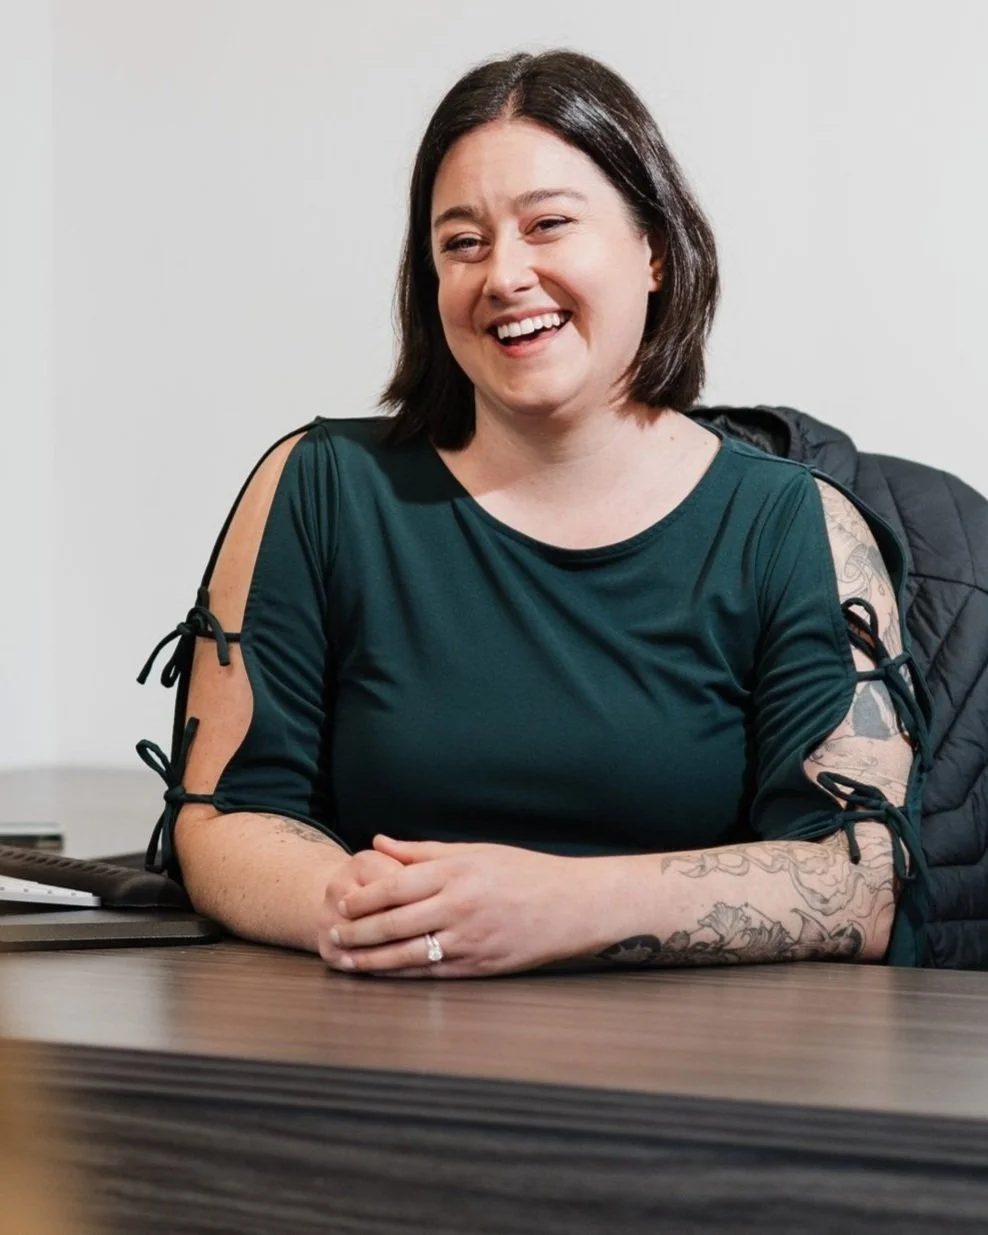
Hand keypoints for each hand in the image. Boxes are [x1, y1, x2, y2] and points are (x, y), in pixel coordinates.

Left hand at [323, 835, 600, 978]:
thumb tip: (379, 842)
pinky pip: (433, 974)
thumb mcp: (475, 851)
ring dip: (372, 960)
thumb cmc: (524, 872)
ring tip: (346, 962)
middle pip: (395, 923)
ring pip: (408, 954)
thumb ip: (423, 851)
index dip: (364, 899)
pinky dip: (403, 975)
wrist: (572, 905)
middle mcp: (460, 906)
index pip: (396, 886)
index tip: (342, 904)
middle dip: (358, 933)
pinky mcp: (480, 966)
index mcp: (457, 873)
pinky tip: (383, 974)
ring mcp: (470, 940)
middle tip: (333, 936)